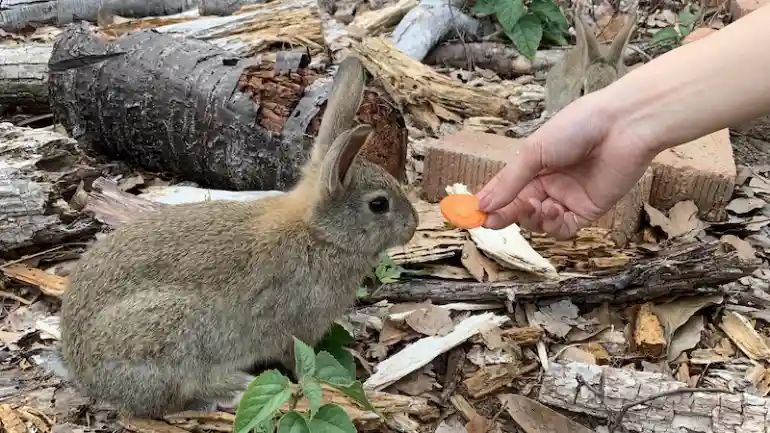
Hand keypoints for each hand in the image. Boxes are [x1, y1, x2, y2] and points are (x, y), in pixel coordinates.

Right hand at [474, 94, 658, 238]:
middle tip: (491, 221)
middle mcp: (550, 183)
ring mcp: (568, 198)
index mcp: (535, 165)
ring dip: (530, 218)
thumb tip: (482, 205)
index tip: (474, 214)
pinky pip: (563, 229)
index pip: (507, 190)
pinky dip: (552, 225)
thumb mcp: (534, 151)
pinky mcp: (588, 210)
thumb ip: (510, 182)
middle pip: (520, 208)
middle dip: (506, 214)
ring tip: (535, 205)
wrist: (622, 126)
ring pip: (539, 222)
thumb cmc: (577, 127)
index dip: (490, 202)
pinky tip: (551, 210)